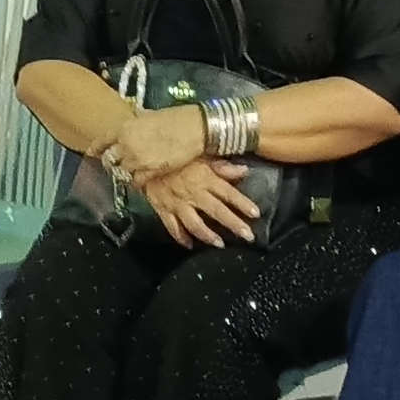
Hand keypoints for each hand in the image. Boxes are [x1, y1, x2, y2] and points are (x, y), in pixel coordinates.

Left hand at [100, 104, 210, 185]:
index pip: (102, 141)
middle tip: (116, 164)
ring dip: (125, 173)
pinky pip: (136, 181)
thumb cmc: (176, 117)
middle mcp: (126, 144)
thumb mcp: (149, 116)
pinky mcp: (150, 172)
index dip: (95, 149)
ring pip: (122, 172)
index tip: (92, 153)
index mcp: (125, 128)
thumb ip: (136, 125)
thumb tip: (132, 128)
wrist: (195, 128)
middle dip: (112, 163)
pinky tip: (141, 180)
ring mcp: (137, 160)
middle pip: (109, 160)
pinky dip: (137, 182)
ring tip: (131, 171)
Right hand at [140, 158, 260, 247]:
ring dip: (209, 235)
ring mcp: (178, 204)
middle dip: (234, 225)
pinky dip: (181, 238)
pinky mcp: (163, 210)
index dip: (243, 204)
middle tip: (249, 237)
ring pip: (196, 224)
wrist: (143, 157)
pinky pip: (173, 227)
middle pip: (217, 212)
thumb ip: (222, 166)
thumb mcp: (201, 155)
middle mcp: (194, 194)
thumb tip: (244, 171)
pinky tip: (189, 245)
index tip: (256, 214)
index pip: (228, 193)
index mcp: (205, 179)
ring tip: (220, 244)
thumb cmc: (175, 154)